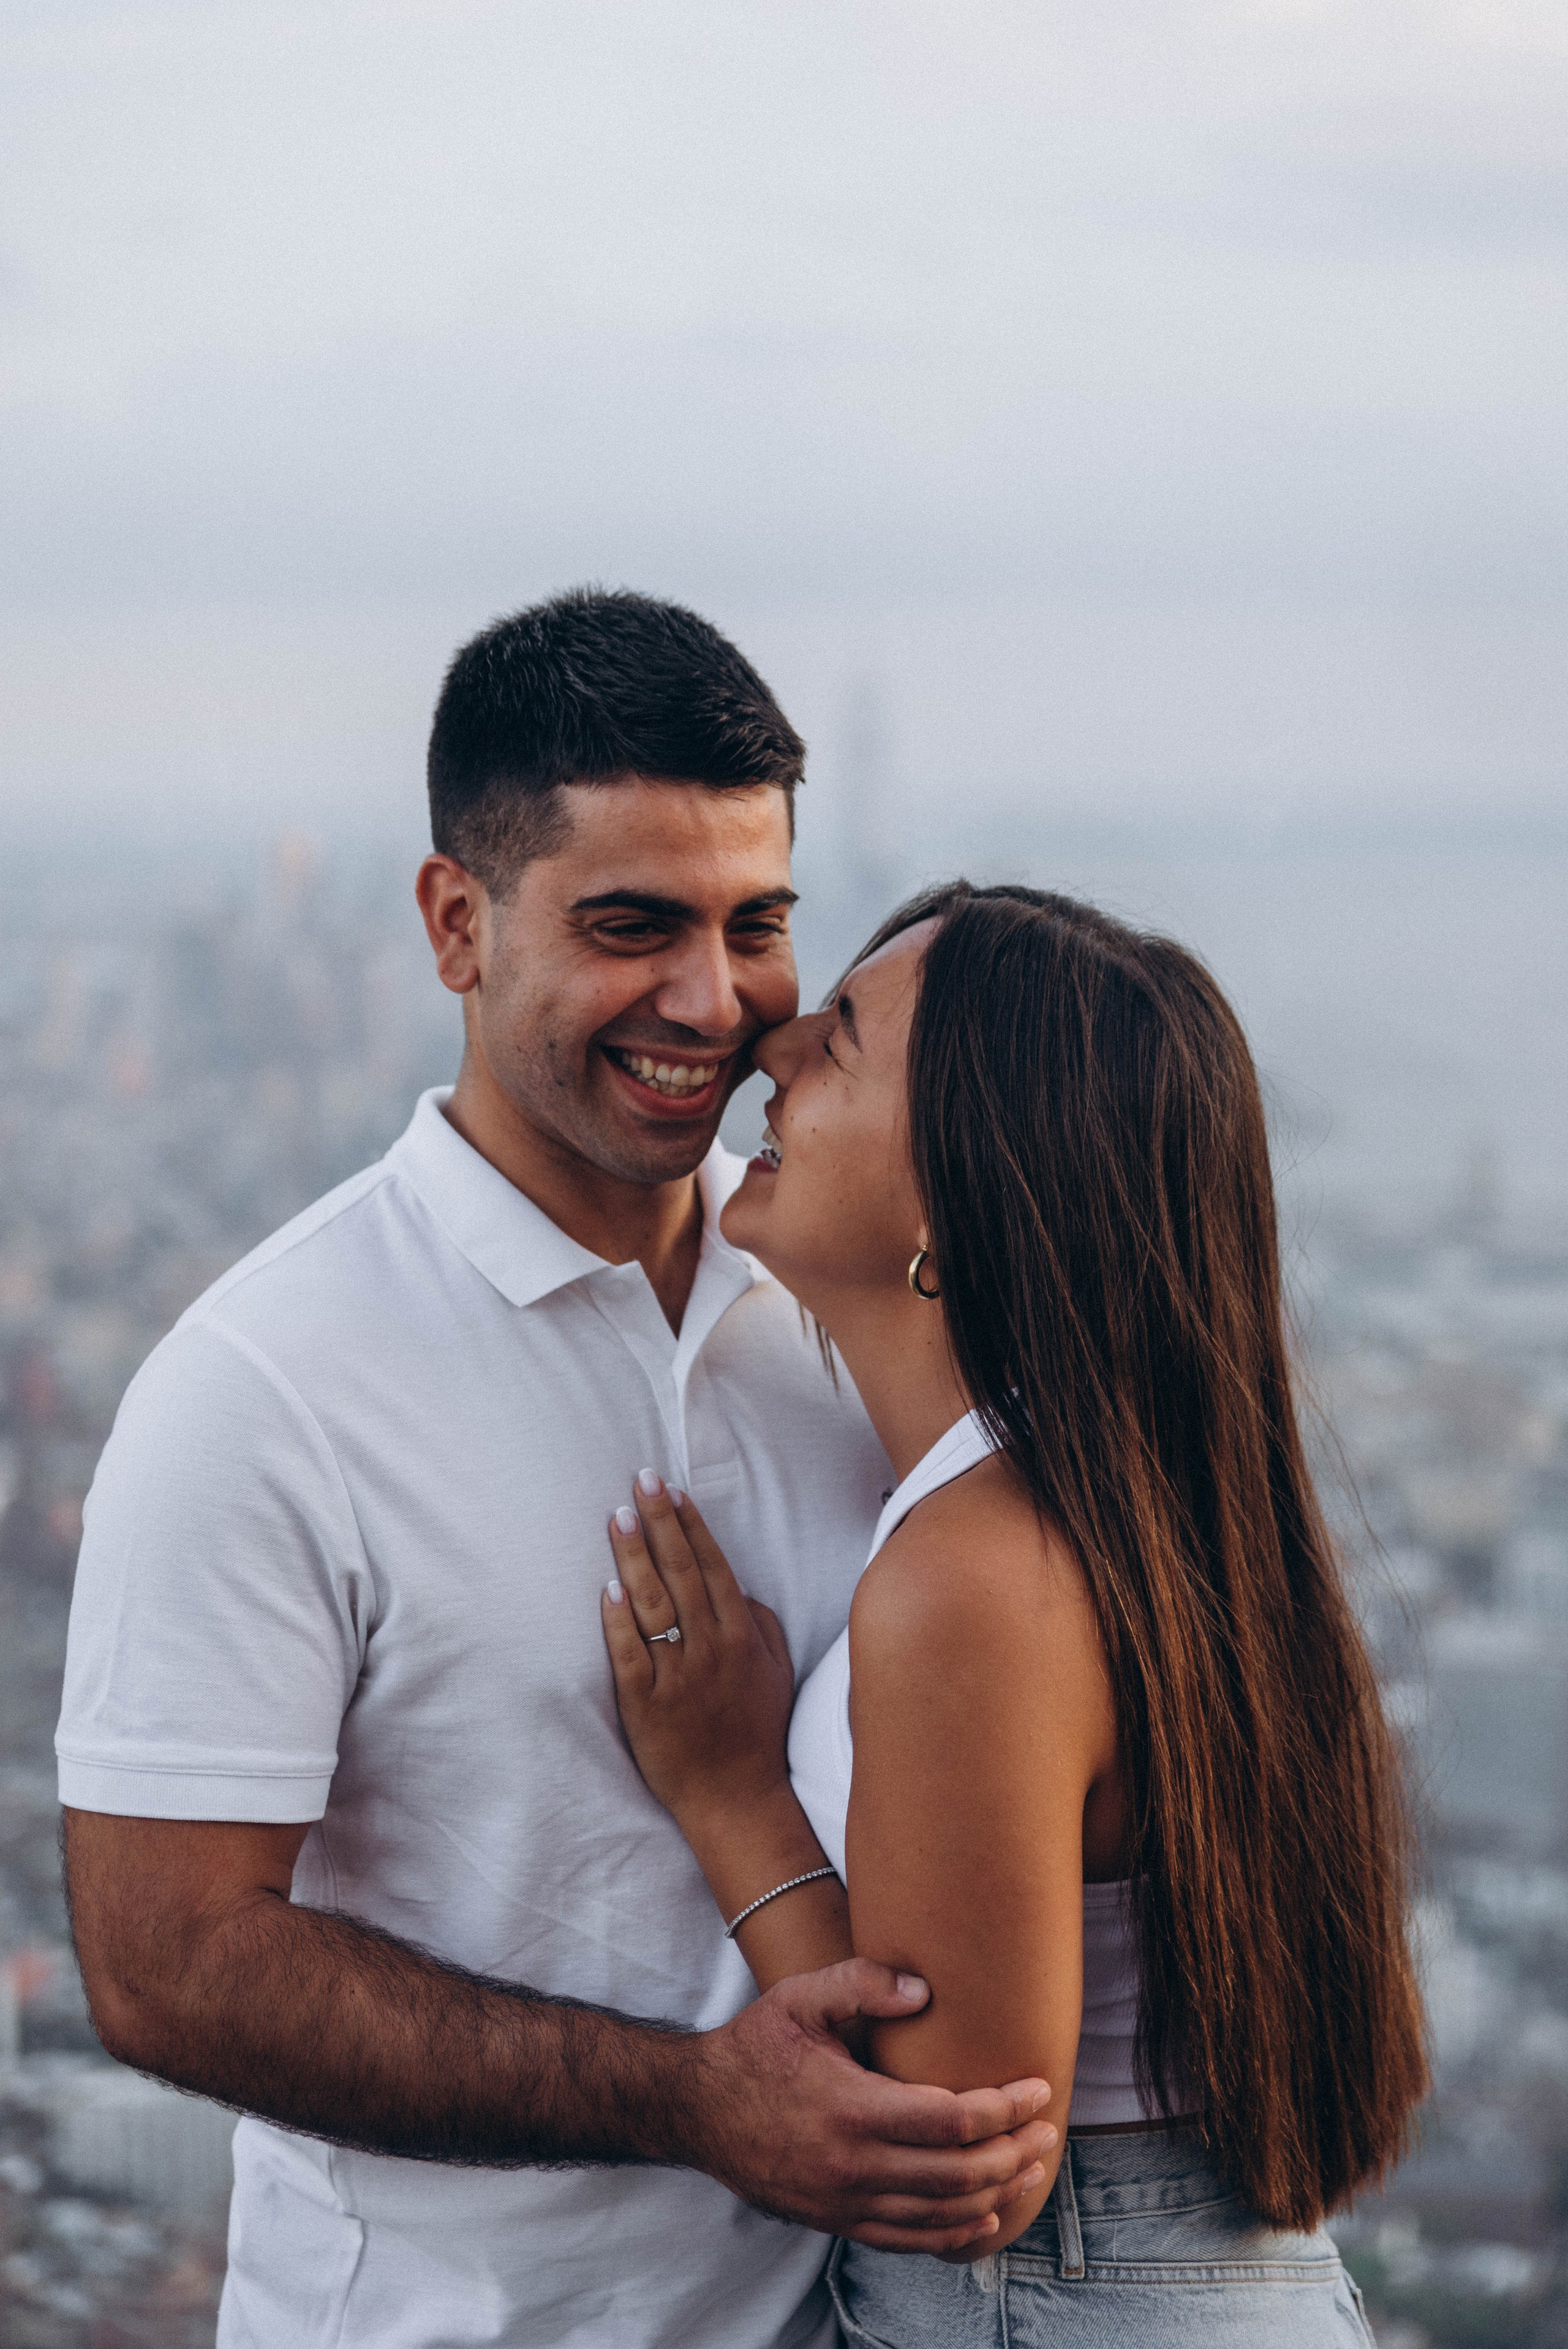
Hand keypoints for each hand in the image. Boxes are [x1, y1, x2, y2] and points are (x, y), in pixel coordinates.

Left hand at [601, 1475, 794, 1827]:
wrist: (736, 1797)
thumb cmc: (757, 1730)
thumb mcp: (777, 1669)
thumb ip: (760, 1621)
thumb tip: (737, 1585)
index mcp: (741, 1636)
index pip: (713, 1567)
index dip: (691, 1526)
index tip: (673, 1491)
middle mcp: (711, 1648)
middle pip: (681, 1573)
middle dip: (660, 1522)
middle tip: (641, 1480)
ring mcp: (678, 1675)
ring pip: (653, 1604)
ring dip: (635, 1556)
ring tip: (618, 1517)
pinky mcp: (646, 1704)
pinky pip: (630, 1653)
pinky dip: (618, 1620)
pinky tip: (608, 1587)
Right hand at [690, 1957, 1055, 2252]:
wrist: (697, 2109)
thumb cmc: (755, 2047)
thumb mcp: (799, 1997)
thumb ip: (861, 1982)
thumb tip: (925, 1990)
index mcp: (851, 2108)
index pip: (952, 2120)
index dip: (1005, 2108)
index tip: (1037, 2089)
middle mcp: (853, 2165)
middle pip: (959, 2173)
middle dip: (1014, 2151)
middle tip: (1048, 2127)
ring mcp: (845, 2202)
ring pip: (941, 2212)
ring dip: (996, 2192)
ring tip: (1031, 2165)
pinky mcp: (836, 2221)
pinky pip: (908, 2240)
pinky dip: (954, 2233)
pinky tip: (983, 2215)